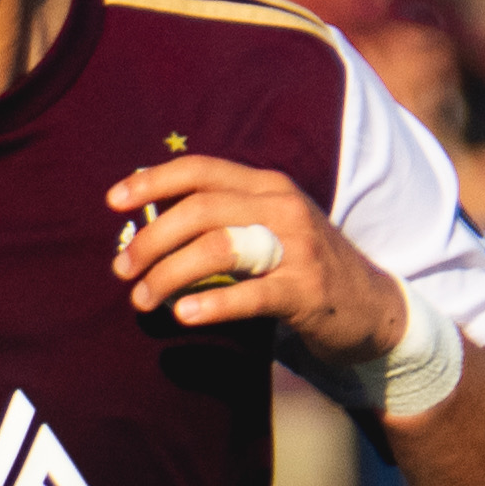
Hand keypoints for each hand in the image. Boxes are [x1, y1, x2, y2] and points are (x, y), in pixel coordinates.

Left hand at [110, 151, 405, 381]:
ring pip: (218, 247)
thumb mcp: (267, 229)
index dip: (153, 181)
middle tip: (122, 271)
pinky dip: (212, 304)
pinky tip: (184, 315)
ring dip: (169, 273)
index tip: (113, 202)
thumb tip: (150, 227)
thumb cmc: (302, 268)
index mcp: (267, 186)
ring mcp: (297, 248)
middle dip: (151, 239)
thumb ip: (221, 220)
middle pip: (200, 210)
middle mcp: (281, 207)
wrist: (370, 306)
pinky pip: (251, 295)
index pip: (201, 170)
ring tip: (143, 300)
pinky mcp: (306, 291)